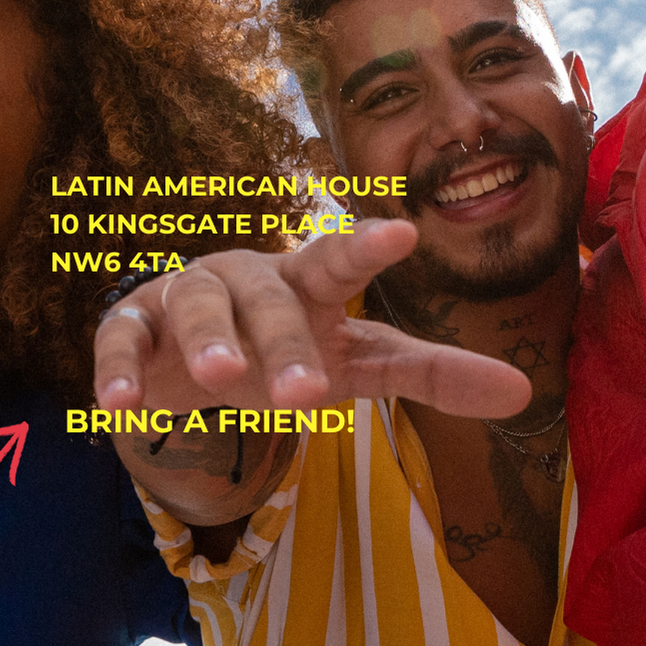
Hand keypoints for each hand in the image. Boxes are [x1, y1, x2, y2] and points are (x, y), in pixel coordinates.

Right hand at [94, 220, 530, 419]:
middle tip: (308, 396)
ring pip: (195, 306)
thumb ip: (431, 373)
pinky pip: (122, 338)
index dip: (366, 246)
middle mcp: (247, 277)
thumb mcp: (359, 361)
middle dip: (286, 342)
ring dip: (208, 341)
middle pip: (269, 299)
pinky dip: (121, 370)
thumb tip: (524, 393)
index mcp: (306, 281)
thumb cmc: (288, 347)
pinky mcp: (133, 324)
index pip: (340, 260)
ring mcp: (185, 295)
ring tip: (224, 381)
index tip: (402, 236)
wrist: (191, 356)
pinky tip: (123, 409)